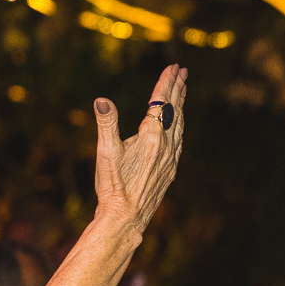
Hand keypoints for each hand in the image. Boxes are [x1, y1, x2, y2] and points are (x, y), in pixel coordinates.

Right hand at [93, 64, 188, 231]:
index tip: (172, 67)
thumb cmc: (113, 186)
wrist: (126, 218)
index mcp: (151, 137)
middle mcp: (165, 145)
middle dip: (178, 88)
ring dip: (181, 105)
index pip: (161, 103)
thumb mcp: (106, 153)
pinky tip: (178, 124)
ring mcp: (170, 158)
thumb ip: (106, 123)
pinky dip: (180, 124)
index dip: (166, 83)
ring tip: (182, 90)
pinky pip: (179, 140)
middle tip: (183, 70)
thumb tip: (102, 100)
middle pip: (174, 110)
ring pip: (179, 124)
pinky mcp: (170, 170)